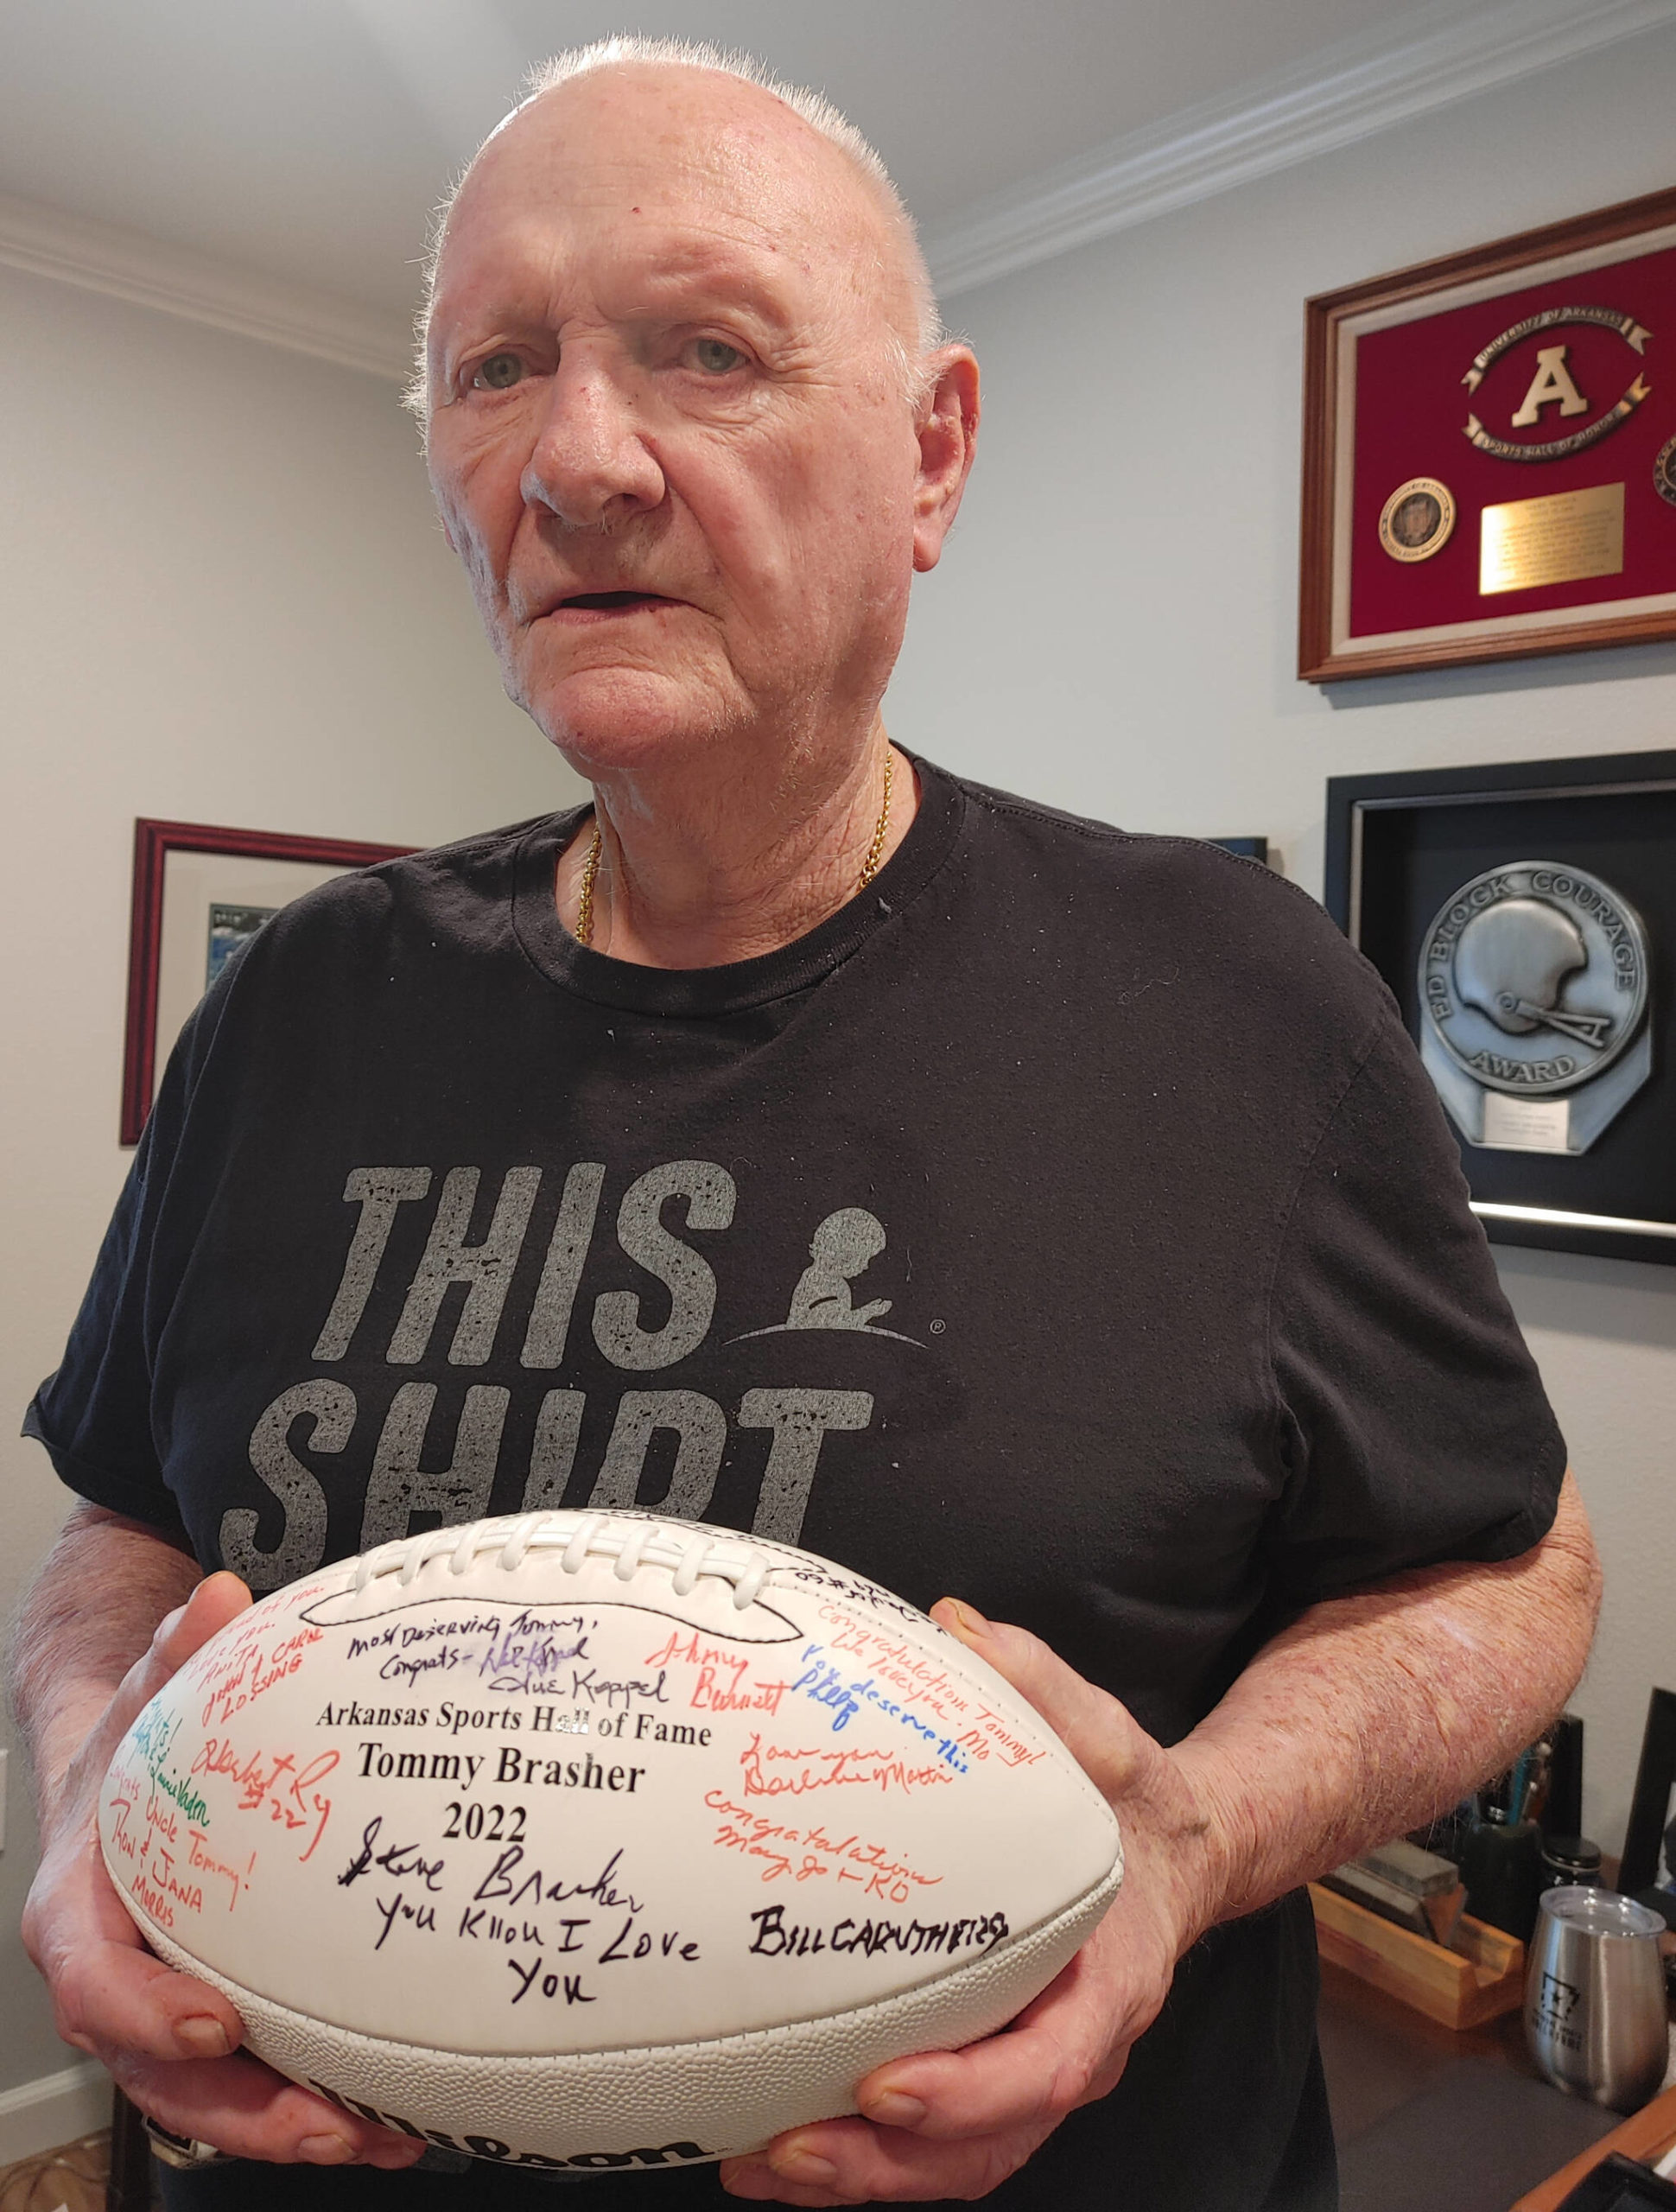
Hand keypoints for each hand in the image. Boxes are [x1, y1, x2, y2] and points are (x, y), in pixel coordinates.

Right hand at [21, 1572, 424, 2170]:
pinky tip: (399, 2118)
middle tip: (327, 2124)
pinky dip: (317, 2110)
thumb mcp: (145, 1700)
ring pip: (211, 2105)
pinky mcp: (214, 2031)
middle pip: (160, 2078)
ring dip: (293, 2131)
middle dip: (241, 2115)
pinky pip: (254, 2088)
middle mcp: (114, 1987)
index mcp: (81, 1915)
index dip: (147, 2015)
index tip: (217, 2026)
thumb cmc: (133, 1752)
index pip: (96, 1983)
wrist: (117, 1791)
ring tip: (383, 2137)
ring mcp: (163, 2019)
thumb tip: (219, 1593)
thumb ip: (176, 1654)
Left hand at [720, 1601, 1228, 2203]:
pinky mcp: (992, 2071)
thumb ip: (1035, 1681)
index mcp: (1109, 1978)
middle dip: (885, 2162)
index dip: (968, 2089)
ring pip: (957, 2161)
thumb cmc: (1132, 1801)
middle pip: (987, 2141)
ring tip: (759, 2161)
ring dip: (860, 2175)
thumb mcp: (1104, 1733)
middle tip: (787, 2147)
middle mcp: (1074, 2045)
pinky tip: (776, 2142)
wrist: (1180, 1855)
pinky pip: (935, 2142)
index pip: (1047, 2063)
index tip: (887, 2084)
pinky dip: (864, 2155)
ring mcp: (1033, 2069)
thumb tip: (951, 1623)